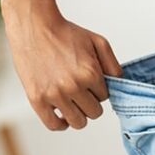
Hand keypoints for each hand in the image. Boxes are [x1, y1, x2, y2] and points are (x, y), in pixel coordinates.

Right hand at [3, 6, 124, 130]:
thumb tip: (119, 85)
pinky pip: (54, 126)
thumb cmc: (67, 34)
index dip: (99, 89)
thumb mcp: (98, 42)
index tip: (91, 81)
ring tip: (74, 101)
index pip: (105, 97)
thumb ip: (113, 65)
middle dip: (91, 102)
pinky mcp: (37, 100)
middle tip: (83, 90)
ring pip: (78, 122)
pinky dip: (62, 123)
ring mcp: (54, 95)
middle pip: (94, 112)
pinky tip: (63, 113)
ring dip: (79, 114)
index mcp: (90, 73)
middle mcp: (73, 86)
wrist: (35, 28)